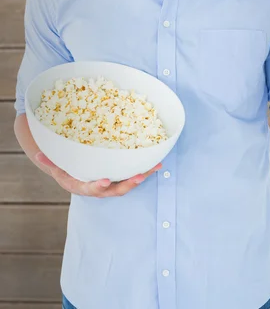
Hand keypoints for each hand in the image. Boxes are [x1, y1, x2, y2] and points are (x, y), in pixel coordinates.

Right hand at [35, 151, 161, 196]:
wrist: (74, 175)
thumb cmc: (65, 168)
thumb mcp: (55, 165)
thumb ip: (49, 161)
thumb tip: (38, 154)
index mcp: (83, 186)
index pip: (91, 189)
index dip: (98, 186)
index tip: (104, 181)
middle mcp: (100, 188)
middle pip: (115, 190)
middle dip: (128, 184)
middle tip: (139, 176)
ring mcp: (111, 184)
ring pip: (128, 183)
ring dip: (142, 176)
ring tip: (155, 167)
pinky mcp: (120, 178)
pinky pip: (133, 175)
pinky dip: (145, 170)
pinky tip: (157, 163)